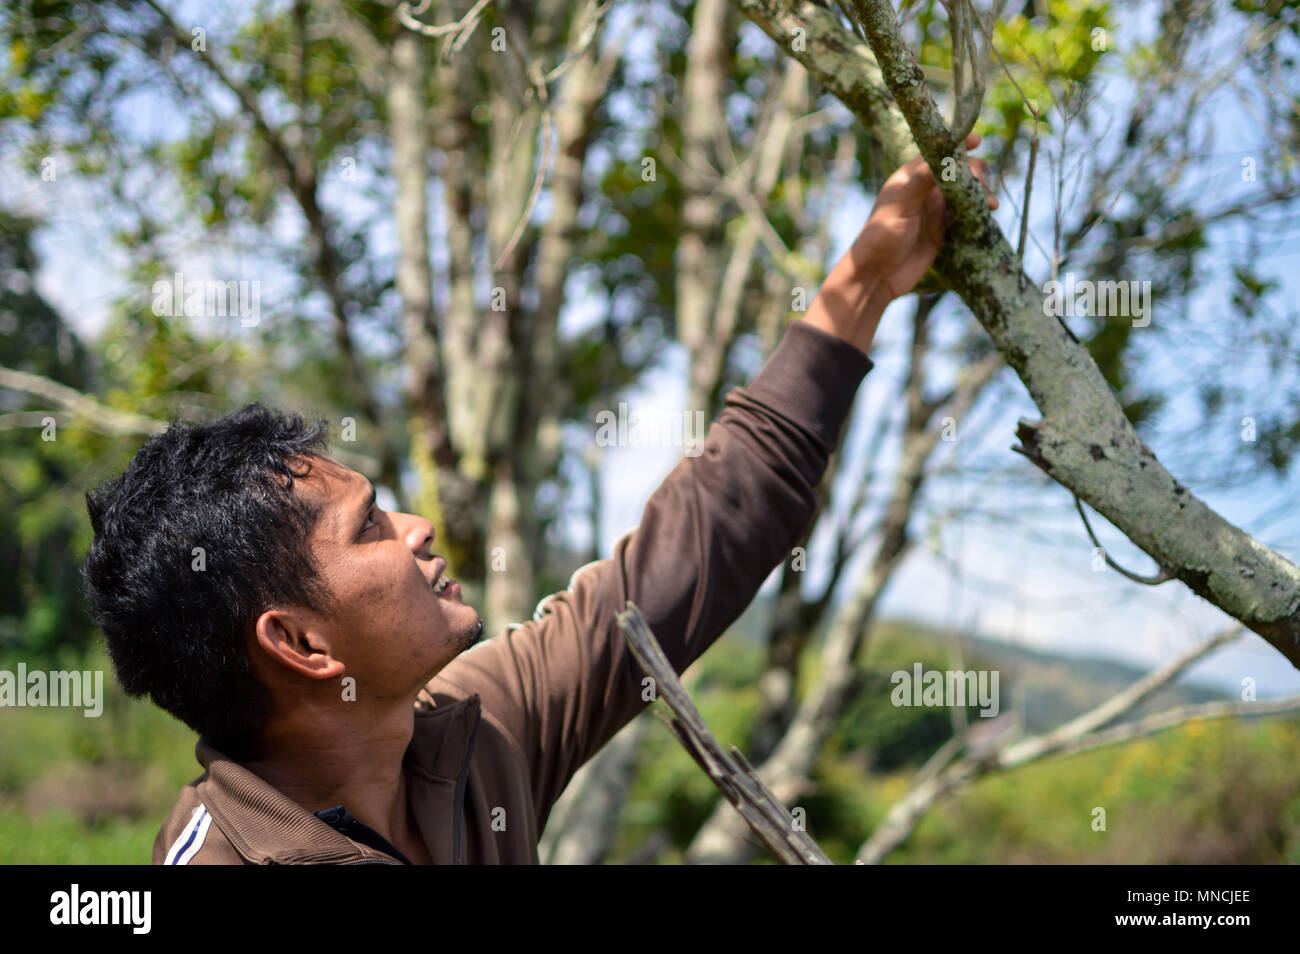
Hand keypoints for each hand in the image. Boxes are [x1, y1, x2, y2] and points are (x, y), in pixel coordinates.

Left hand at [801, 133, 997, 354]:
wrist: (877, 276)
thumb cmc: (880, 237)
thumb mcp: (900, 206)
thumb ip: (921, 182)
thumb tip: (944, 157)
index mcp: (910, 178)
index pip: (936, 153)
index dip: (956, 145)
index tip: (976, 141)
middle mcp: (924, 190)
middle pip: (958, 172)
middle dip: (975, 174)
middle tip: (981, 187)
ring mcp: (934, 210)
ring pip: (965, 192)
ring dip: (981, 193)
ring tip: (991, 204)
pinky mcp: (942, 229)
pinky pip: (966, 214)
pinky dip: (979, 211)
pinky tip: (988, 213)